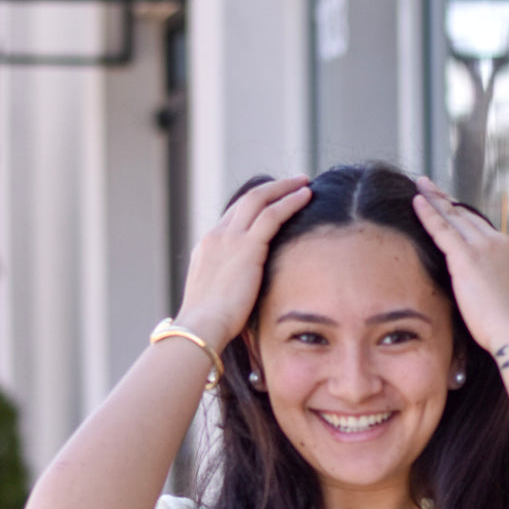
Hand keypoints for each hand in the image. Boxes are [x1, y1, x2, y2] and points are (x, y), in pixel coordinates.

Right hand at [176, 176, 311, 353]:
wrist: (201, 327)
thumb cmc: (207, 326)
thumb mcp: (212, 300)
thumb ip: (225, 289)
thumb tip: (237, 298)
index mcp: (206, 248)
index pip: (232, 217)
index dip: (253, 206)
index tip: (271, 202)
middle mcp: (216, 236)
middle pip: (245, 201)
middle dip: (271, 188)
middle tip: (292, 182)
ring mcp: (230, 238)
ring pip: (259, 199)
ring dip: (283, 188)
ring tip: (304, 182)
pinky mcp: (247, 247)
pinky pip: (273, 214)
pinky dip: (290, 201)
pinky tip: (307, 195)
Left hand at [412, 177, 508, 361]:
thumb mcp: (507, 302)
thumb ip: (495, 290)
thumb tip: (485, 298)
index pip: (484, 230)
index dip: (466, 218)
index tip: (454, 209)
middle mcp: (500, 243)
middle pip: (470, 217)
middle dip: (449, 202)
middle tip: (433, 189)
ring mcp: (485, 248)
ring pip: (455, 216)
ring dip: (437, 199)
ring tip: (422, 186)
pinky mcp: (467, 257)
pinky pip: (442, 229)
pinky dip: (428, 213)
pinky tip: (416, 202)